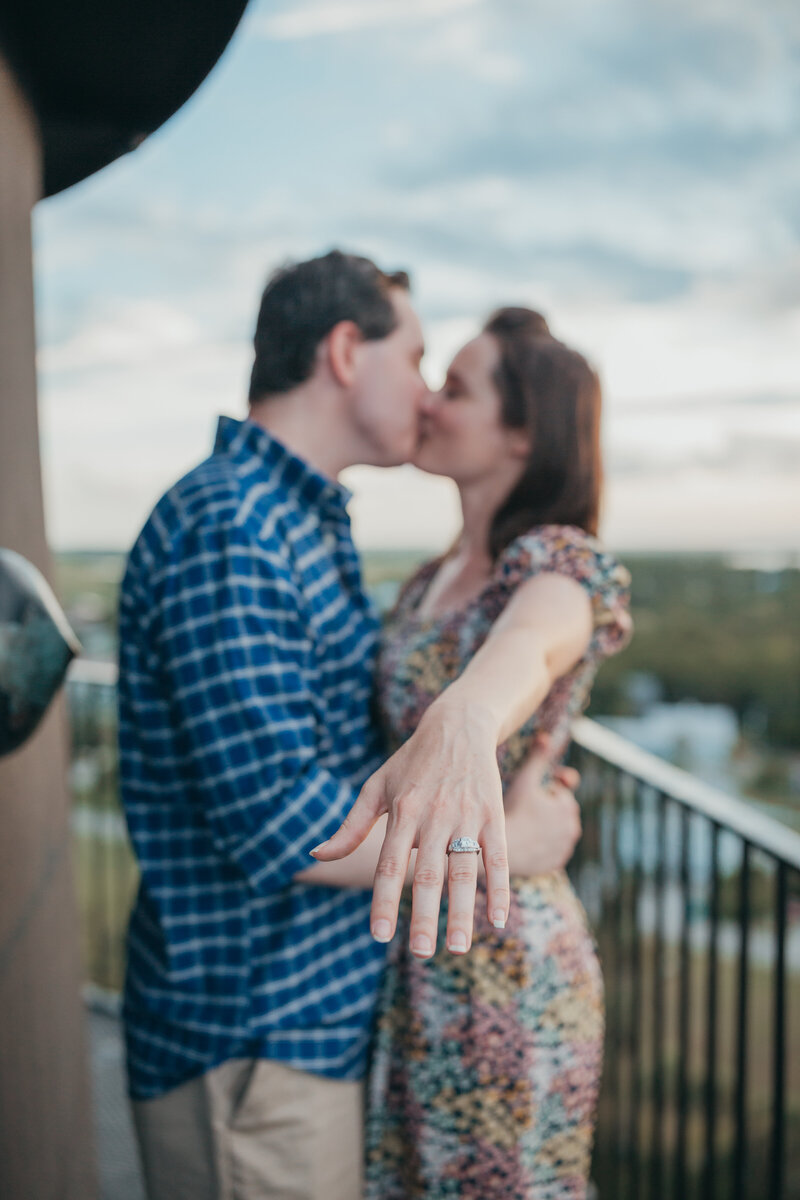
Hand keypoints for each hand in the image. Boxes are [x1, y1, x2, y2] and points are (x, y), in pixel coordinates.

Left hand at [310, 701, 507, 958]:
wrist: (459, 725)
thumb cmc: (412, 762)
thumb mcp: (376, 786)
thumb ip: (351, 826)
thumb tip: (316, 853)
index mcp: (403, 811)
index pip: (390, 864)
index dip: (383, 900)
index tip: (379, 936)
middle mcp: (434, 816)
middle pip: (427, 873)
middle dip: (423, 915)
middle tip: (419, 953)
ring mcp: (466, 816)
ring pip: (463, 870)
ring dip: (461, 911)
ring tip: (457, 948)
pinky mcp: (492, 814)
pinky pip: (498, 857)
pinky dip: (498, 888)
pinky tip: (497, 920)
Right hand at [503, 736, 581, 873]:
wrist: (500, 852)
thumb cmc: (512, 812)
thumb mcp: (525, 780)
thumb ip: (538, 757)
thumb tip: (545, 736)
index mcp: (568, 807)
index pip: (559, 791)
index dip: (542, 790)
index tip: (528, 796)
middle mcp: (572, 829)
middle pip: (559, 811)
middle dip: (545, 808)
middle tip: (522, 808)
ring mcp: (564, 849)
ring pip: (555, 830)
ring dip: (544, 826)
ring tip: (523, 824)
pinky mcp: (555, 864)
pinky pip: (551, 849)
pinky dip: (542, 844)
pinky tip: (526, 840)